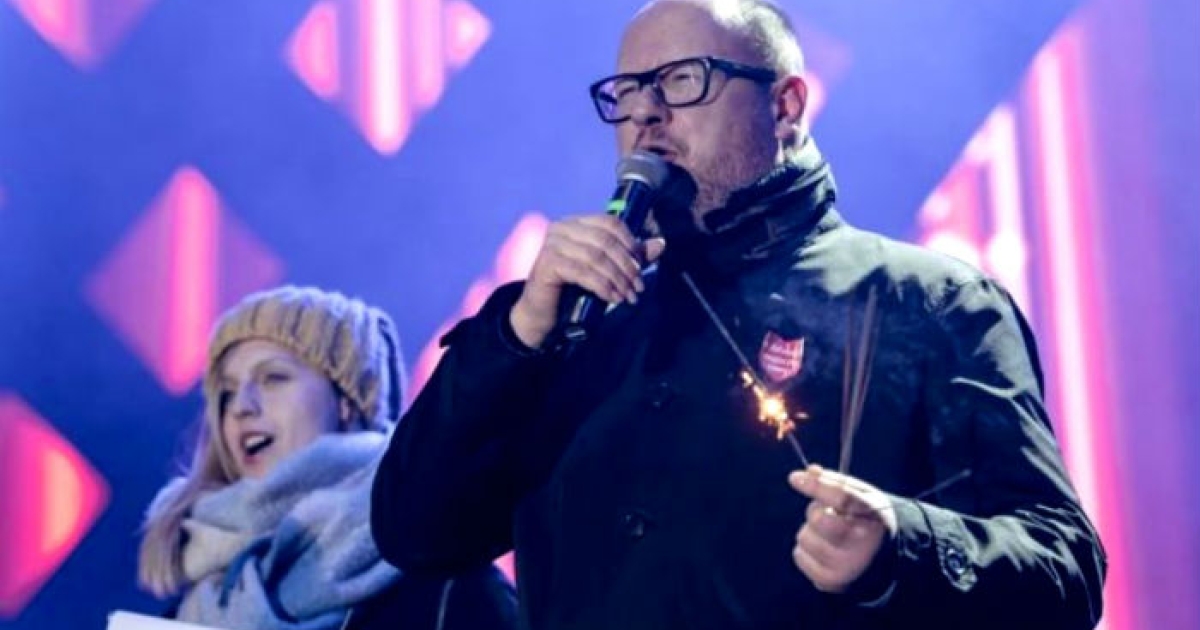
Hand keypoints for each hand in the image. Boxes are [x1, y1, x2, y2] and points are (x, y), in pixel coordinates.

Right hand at [510, 214, 664, 347]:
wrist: (542, 313)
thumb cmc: (573, 289)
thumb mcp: (605, 270)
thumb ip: (630, 256)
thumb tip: (660, 244)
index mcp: (576, 222)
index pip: (610, 222)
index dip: (630, 242)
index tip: (641, 266)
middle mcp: (561, 228)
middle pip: (605, 240)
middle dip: (626, 265)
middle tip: (638, 287)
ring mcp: (551, 244)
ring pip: (596, 257)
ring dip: (617, 278)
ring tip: (628, 296)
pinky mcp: (546, 264)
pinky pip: (582, 272)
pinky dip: (602, 285)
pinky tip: (612, 298)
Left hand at [788, 464, 896, 592]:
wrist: (881, 559)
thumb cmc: (868, 520)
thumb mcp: (863, 496)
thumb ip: (837, 482)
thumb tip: (809, 471)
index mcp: (874, 517)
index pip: (843, 498)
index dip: (816, 486)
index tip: (794, 478)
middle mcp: (863, 545)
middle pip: (819, 518)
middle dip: (816, 511)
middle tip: (829, 514)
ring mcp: (846, 566)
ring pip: (804, 537)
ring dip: (811, 531)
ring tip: (830, 535)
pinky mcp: (830, 581)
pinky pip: (798, 555)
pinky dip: (805, 550)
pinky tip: (824, 551)